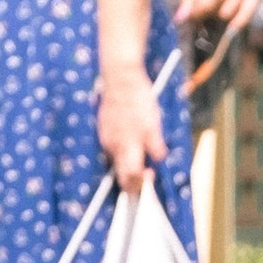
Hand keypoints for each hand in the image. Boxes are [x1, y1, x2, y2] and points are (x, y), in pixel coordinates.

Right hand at [97, 63, 166, 195]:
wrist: (120, 78)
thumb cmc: (138, 100)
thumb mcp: (154, 125)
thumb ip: (156, 147)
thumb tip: (159, 161)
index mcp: (126, 148)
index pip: (130, 179)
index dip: (141, 184)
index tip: (151, 176)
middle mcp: (112, 147)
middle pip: (121, 175)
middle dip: (134, 180)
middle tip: (148, 173)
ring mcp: (105, 138)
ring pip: (116, 161)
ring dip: (128, 164)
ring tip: (141, 155)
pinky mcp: (103, 130)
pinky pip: (112, 148)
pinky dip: (122, 151)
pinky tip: (131, 142)